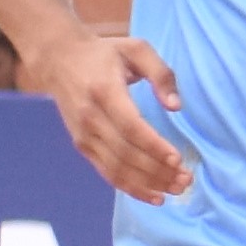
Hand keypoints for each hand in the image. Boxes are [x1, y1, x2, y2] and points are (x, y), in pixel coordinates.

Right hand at [45, 27, 189, 198]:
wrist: (58, 58)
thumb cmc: (105, 53)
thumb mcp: (136, 49)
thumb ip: (161, 73)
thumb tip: (176, 106)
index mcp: (104, 91)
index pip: (130, 126)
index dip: (154, 146)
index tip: (178, 159)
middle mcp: (90, 116)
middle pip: (126, 152)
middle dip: (158, 170)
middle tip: (187, 179)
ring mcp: (83, 134)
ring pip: (117, 167)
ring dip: (149, 183)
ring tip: (178, 189)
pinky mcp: (81, 145)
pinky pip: (106, 172)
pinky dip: (130, 187)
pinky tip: (155, 196)